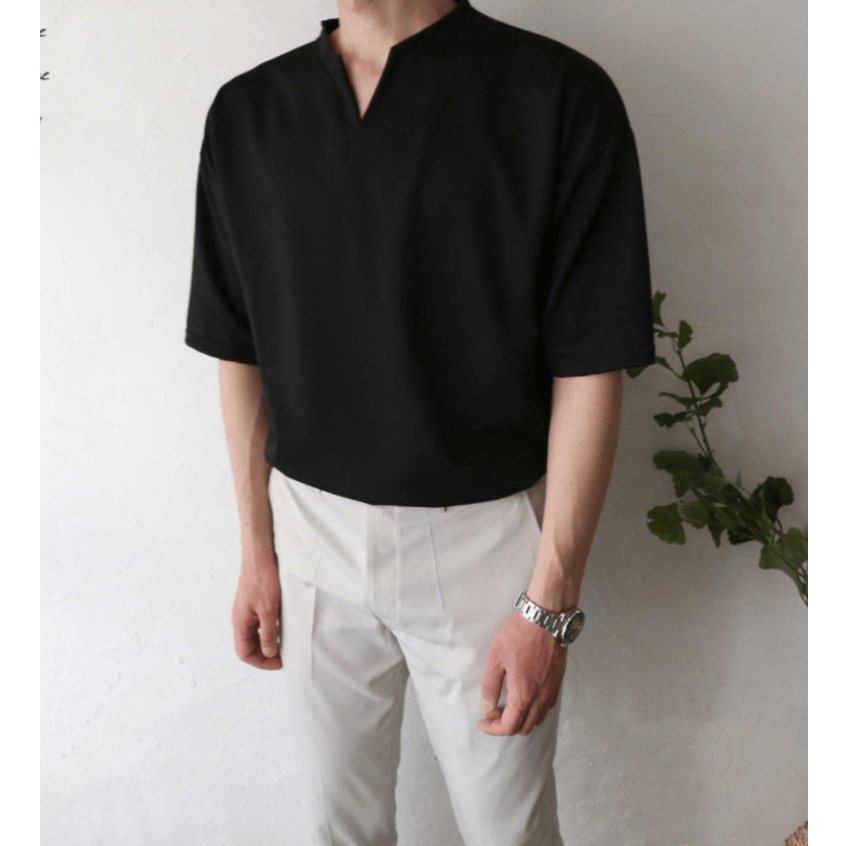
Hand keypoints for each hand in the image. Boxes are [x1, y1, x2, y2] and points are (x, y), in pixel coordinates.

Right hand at [232, 555, 282, 669]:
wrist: (260, 556)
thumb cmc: (262, 580)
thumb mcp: (268, 610)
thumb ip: (268, 634)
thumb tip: (269, 653)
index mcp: (240, 623)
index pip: (244, 653)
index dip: (261, 662)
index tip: (279, 663)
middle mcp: (240, 619)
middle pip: (248, 647)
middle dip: (265, 655)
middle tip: (283, 657)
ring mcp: (246, 611)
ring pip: (254, 636)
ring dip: (267, 644)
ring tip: (283, 646)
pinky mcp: (253, 603)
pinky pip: (258, 624)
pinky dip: (268, 631)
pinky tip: (280, 629)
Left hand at [477, 610, 566, 735]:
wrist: (546, 618)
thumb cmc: (518, 635)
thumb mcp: (496, 658)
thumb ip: (490, 686)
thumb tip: (487, 707)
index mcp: (524, 695)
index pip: (509, 726)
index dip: (493, 729)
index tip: (483, 722)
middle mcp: (541, 698)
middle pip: (524, 727)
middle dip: (506, 725)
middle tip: (493, 712)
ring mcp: (552, 691)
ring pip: (538, 719)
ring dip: (521, 719)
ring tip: (507, 706)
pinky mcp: (558, 682)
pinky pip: (547, 706)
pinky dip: (534, 710)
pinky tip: (524, 695)